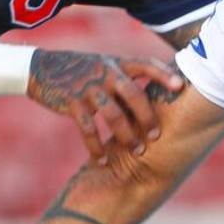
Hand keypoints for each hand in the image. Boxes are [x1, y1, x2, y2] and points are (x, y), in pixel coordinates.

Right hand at [28, 51, 184, 161]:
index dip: (163, 75)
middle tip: (157, 135)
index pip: (146, 65)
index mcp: (118, 63)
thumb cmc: (83, 70)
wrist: (42, 68)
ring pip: (114, 115)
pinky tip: (102, 160)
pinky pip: (88, 128)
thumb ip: (126, 77)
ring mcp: (89, 87)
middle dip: (147, 117)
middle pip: (134, 94)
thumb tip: (157, 95)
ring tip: (137, 151)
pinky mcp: (72, 102)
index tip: (181, 86)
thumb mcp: (105, 64)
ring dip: (127, 136)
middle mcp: (106, 72)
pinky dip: (96, 147)